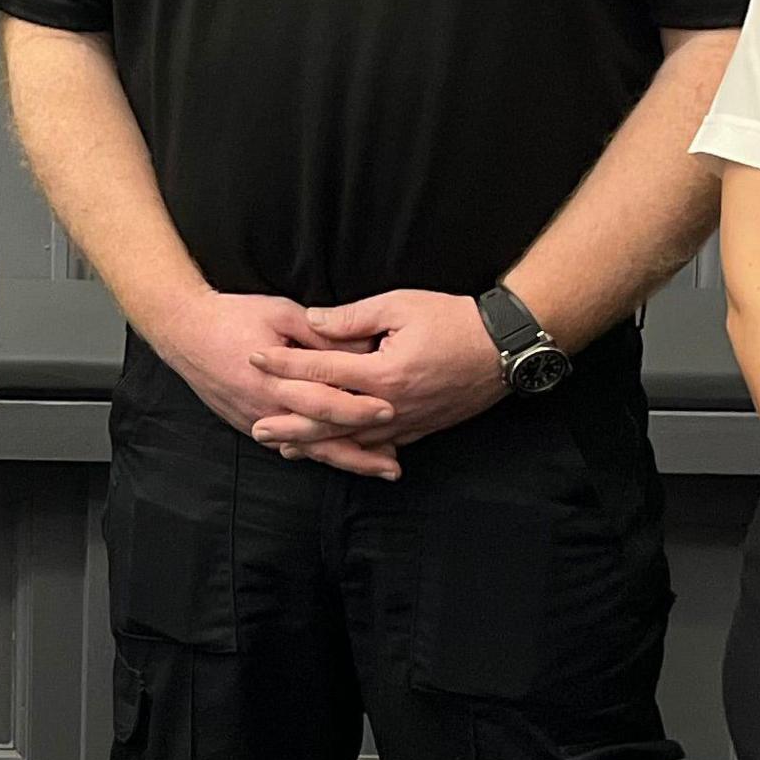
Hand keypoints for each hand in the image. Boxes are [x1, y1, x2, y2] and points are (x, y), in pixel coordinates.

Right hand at [141, 289, 398, 466]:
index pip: (325, 402)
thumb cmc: (232, 316)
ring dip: (343, 460)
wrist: (184, 330)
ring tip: (377, 469)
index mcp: (274, 381)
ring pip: (306, 449)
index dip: (359, 408)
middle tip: (394, 466)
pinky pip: (289, 446)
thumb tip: (362, 349)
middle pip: (320, 440)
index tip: (390, 410)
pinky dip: (317, 453)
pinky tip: (340, 457)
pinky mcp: (249, 425)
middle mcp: (265, 409)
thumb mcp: (282, 314)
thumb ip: (322, 335)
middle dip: (359, 455)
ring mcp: (255, 421)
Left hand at [248, 292, 508, 463]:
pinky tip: (337, 453)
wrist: (504, 348)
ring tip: (285, 448)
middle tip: (256, 428)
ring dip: (317, 445)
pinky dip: (353, 451)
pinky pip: (381, 445)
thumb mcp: (400, 306)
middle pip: (329, 419)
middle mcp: (391, 405)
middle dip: (291, 423)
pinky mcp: (422, 428)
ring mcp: (408, 421)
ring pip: (352, 439)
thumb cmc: (453, 320)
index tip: (255, 358)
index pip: (321, 371)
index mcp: (382, 372)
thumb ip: (352, 319)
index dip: (285, 364)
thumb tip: (312, 322)